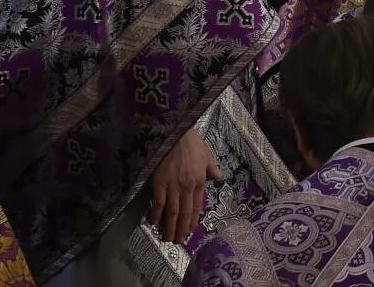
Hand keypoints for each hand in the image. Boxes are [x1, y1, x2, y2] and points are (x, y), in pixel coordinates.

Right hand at [149, 128, 220, 243]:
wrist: (176, 132)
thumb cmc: (191, 142)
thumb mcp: (207, 154)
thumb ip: (212, 168)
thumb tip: (219, 177)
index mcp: (199, 181)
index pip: (196, 206)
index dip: (193, 220)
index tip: (190, 231)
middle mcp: (187, 187)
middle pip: (184, 212)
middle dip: (181, 228)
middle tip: (178, 241)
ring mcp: (172, 186)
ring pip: (172, 211)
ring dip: (170, 226)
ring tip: (168, 238)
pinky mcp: (159, 182)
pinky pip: (158, 202)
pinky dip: (156, 214)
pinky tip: (154, 222)